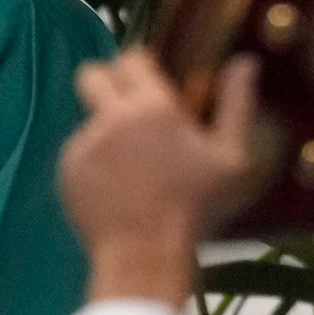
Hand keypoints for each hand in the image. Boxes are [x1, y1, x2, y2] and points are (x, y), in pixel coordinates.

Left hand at [60, 48, 255, 306]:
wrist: (145, 255)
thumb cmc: (197, 207)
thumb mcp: (231, 158)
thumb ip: (236, 105)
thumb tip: (246, 61)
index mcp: (153, 107)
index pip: (131, 59)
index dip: (141, 66)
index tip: (153, 81)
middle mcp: (110, 117)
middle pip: (91, 74)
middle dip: (107, 81)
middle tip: (130, 107)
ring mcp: (83, 144)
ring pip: (90, 119)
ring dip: (109, 131)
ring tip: (136, 168)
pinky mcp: (67, 170)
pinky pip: (81, 153)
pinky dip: (98, 163)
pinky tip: (120, 188)